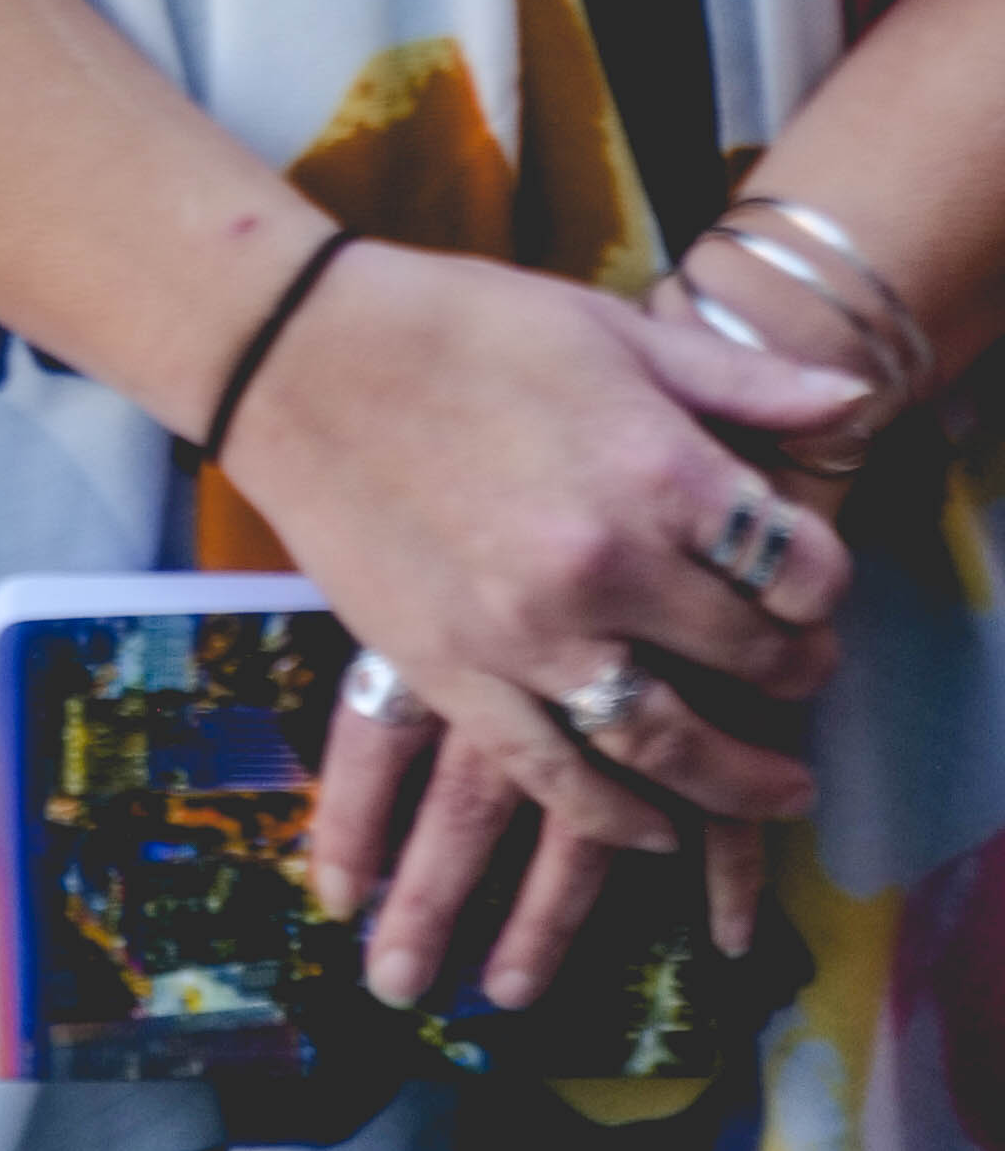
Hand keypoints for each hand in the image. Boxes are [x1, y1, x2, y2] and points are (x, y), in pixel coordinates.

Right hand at [224, 246, 856, 1011]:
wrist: (300, 354)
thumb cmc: (460, 321)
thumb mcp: (610, 328)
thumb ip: (736, 380)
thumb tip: (850, 400)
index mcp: (656, 468)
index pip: (801, 564)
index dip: (825, 582)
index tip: (813, 583)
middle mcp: (607, 564)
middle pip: (751, 655)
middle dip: (794, 670)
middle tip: (802, 672)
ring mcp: (528, 634)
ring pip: (672, 746)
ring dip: (738, 779)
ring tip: (777, 789)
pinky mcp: (456, 676)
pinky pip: (560, 778)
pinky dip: (620, 819)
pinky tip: (655, 829)